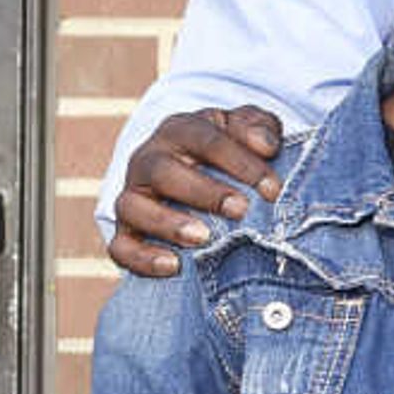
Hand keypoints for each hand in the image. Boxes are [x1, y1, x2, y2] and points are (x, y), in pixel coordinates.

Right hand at [107, 107, 284, 277]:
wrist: (197, 175)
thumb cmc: (229, 152)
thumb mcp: (246, 129)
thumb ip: (260, 126)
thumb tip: (266, 145)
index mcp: (179, 131)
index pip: (205, 140)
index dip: (240, 162)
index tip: (272, 189)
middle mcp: (148, 160)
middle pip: (163, 171)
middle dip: (204, 192)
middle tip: (241, 209)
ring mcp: (133, 196)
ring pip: (133, 207)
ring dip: (167, 223)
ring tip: (203, 237)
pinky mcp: (126, 231)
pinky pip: (121, 246)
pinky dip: (142, 258)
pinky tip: (174, 266)